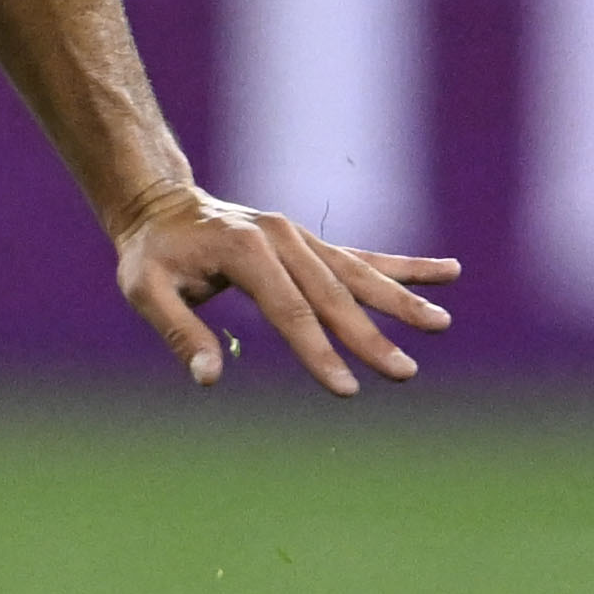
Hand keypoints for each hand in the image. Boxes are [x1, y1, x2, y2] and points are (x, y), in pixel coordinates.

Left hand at [115, 190, 458, 395]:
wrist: (161, 206)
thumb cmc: (151, 254)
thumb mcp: (144, 289)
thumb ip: (179, 332)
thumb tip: (209, 379)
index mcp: (246, 249)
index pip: (290, 309)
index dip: (317, 350)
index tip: (346, 387)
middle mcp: (283, 237)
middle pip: (333, 295)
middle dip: (370, 337)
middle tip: (405, 372)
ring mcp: (301, 237)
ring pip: (359, 273)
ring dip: (402, 300)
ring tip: (441, 323)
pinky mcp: (312, 243)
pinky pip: (364, 256)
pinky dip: (405, 267)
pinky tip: (449, 272)